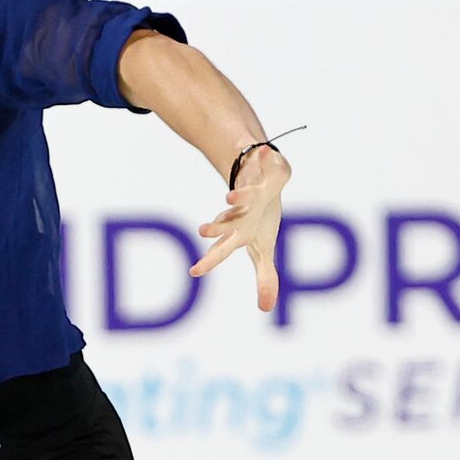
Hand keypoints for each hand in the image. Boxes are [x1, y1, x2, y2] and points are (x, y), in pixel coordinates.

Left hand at [192, 144, 290, 312]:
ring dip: (239, 194)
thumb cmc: (257, 219)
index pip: (223, 249)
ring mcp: (249, 187)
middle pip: (228, 220)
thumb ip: (265, 277)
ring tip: (230, 196)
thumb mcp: (263, 248)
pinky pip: (263, 160)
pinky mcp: (262, 167)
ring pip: (243, 192)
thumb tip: (265, 309)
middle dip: (217, 226)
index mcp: (239, 230)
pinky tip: (264, 150)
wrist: (259, 180)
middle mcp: (240, 210)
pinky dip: (264, 155)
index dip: (210, 260)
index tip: (193, 272)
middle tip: (202, 231)